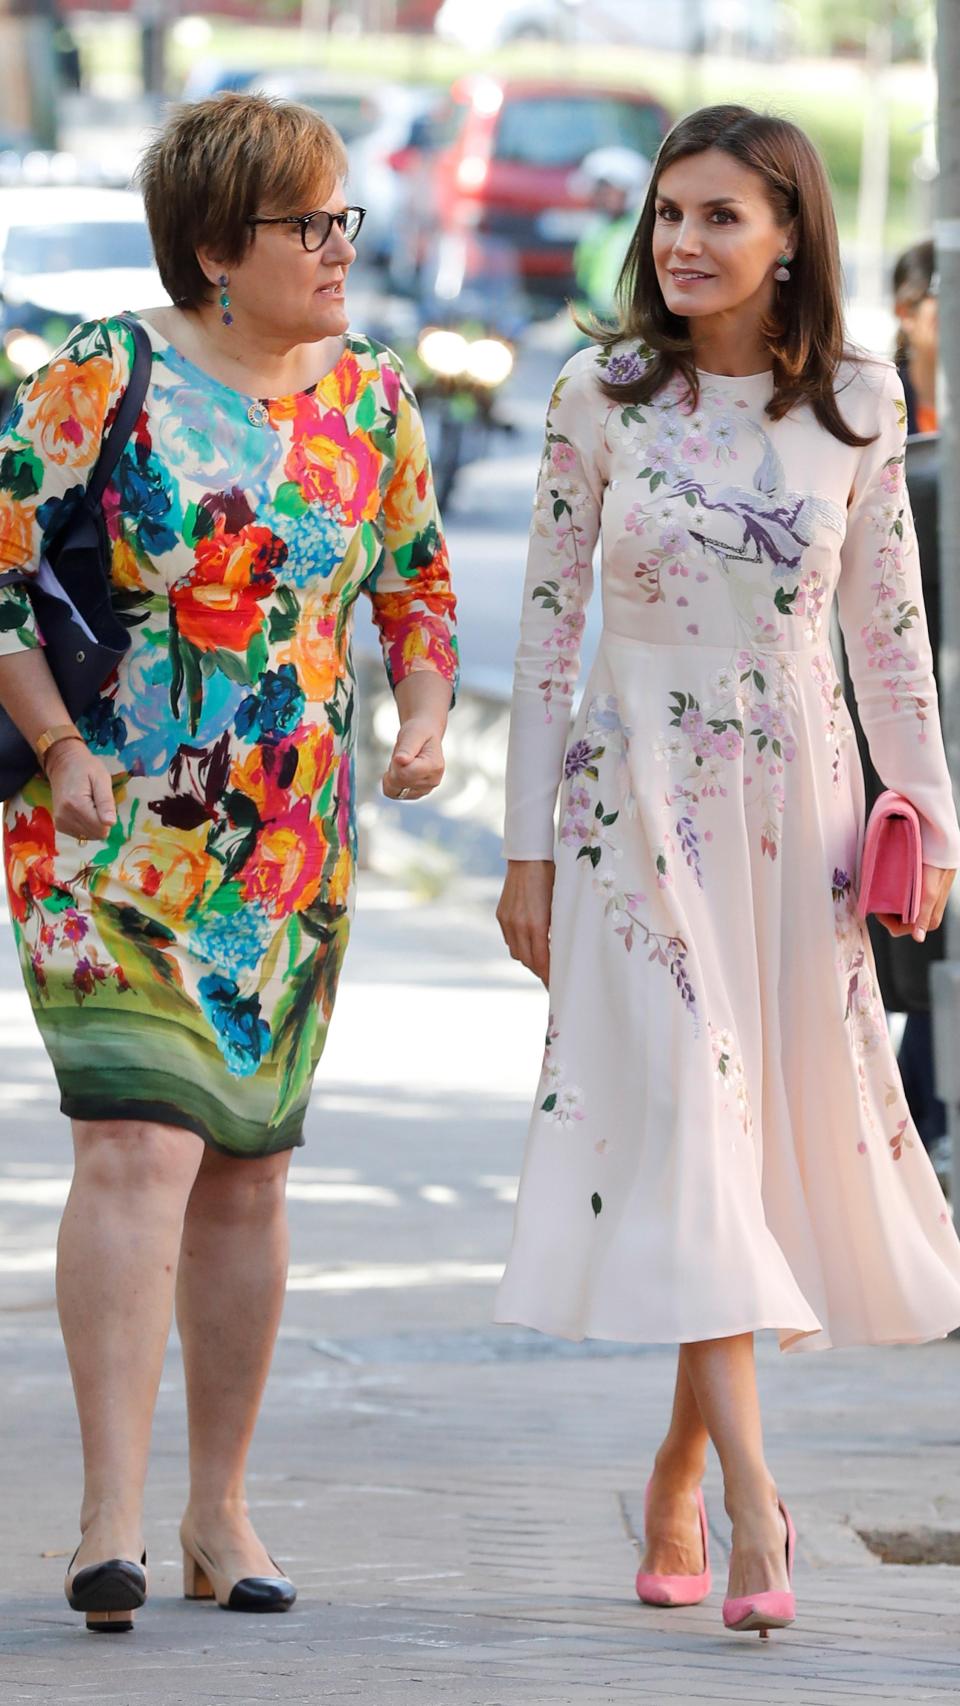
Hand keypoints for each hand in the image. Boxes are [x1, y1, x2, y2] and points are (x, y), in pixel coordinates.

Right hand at [45, 739, 116, 841]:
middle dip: (101, 821)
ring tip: (88, 804)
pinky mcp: (59, 825)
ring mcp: (60, 822)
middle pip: (96, 834)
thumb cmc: (85, 768)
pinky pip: (81, 834)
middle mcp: (65, 817)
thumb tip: (111, 823)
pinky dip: (86, 825)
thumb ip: (106, 802)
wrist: (63, 764)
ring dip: (93, 823)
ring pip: (89, 836)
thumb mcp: (102, 779)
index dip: (108, 818)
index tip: (102, 802)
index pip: (101, 829)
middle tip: (96, 802)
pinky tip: (82, 810)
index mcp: (76, 805)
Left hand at [381, 717, 444, 801]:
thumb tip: (400, 760)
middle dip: (394, 767)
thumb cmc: (418, 732)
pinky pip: (394, 794)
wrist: (424, 734)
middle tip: (401, 755)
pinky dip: (391, 783)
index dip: (396, 762)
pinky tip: (398, 772)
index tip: (401, 753)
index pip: (404, 774)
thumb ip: (407, 748)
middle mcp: (433, 781)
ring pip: (394, 791)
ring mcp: (425, 790)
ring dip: (392, 775)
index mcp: (434, 766)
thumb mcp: (412, 734)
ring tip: (401, 763)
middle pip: (398, 782)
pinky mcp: (416, 794)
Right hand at [497, 859, 553, 986]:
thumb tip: (559, 951)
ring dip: (529, 959)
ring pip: (517, 953)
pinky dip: (519, 945)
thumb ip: (557, 931)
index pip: (541, 962)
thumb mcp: (559, 906)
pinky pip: (509, 940)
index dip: (549, 977)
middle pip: (528, 961)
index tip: (557, 985)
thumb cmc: (552, 880)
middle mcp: (518, 926)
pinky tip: (529, 942)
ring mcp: (507, 921)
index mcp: (536, 925)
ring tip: (541, 960)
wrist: (528, 859)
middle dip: (540, 971)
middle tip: (552, 977)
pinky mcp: (501, 916)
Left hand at [876, 863, 955, 942]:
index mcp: (927, 923)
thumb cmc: (937, 873)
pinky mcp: (919, 898)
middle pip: (896, 922)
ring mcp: (921, 908)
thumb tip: (919, 938)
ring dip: (889, 902)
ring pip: (897, 912)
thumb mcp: (928, 896)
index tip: (877, 905)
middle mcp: (924, 918)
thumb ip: (923, 918)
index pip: (896, 929)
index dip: (884, 920)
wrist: (942, 853)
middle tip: (879, 896)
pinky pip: (901, 902)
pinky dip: (894, 896)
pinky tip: (891, 886)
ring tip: (885, 890)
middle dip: (885, 910)